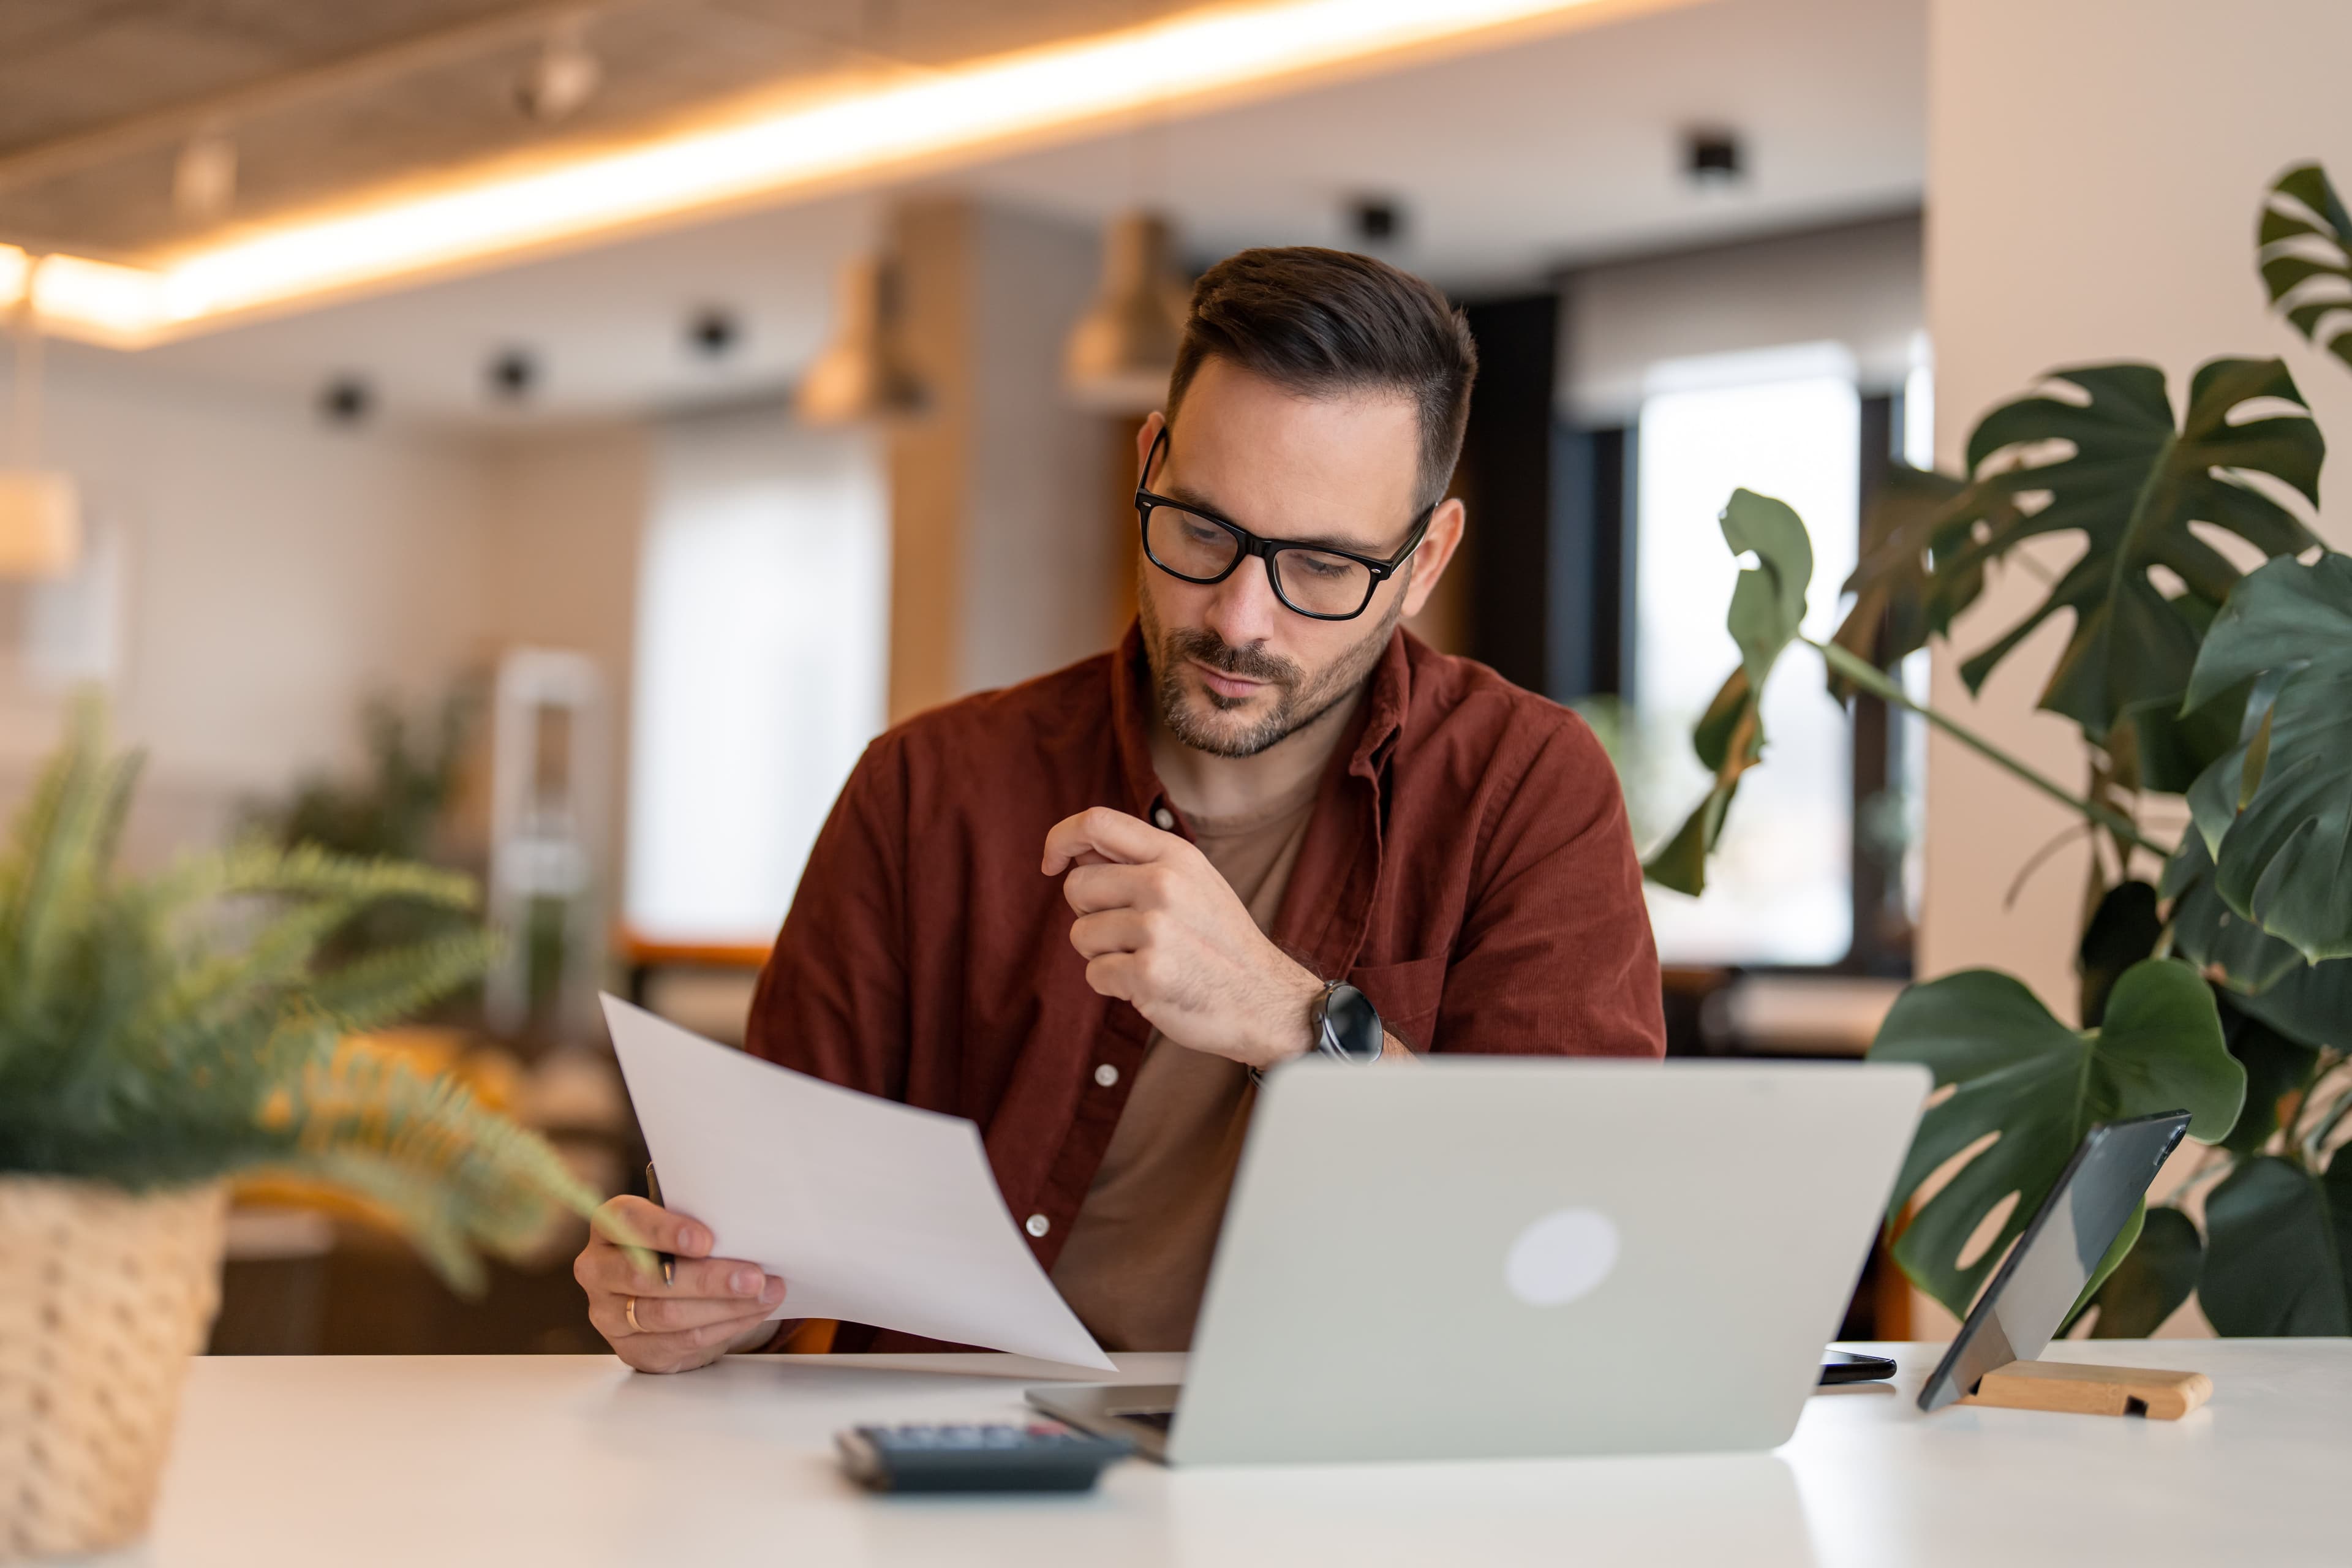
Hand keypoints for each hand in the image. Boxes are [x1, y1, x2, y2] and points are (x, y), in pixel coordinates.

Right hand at [575, 1196, 785, 1373]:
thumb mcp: (682, 1228)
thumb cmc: (678, 1250)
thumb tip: (748, 1232)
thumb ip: (699, 1226)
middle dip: (708, 1279)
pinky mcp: (631, 1348)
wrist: (668, 1295)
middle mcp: (598, 1270)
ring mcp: (609, 1314)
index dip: (666, 1231)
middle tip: (753, 1277)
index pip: (628, 1222)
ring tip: (764, 1295)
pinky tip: (750, 1314)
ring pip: (666, 1314)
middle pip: (648, 1277)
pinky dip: (723, 1327)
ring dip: (724, 1306)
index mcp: (609, 1226)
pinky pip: (680, 1341)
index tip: (706, 1240)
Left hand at [1043, 806, 1322, 1069]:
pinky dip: (1113, 986)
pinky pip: (1094, 974)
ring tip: (1147, 959)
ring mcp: (1156, 929)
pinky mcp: (1148, 974)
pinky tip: (1149, 985)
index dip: (1060, 839)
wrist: (1265, 998)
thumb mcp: (1194, 882)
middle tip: (1129, 933)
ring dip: (1103, 954)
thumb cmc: (1220, 941)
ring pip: (1080, 934)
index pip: (1095, 822)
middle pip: (1077, 886)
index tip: (1052, 863)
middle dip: (1090, 913)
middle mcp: (1163, 884)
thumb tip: (1076, 850)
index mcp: (1174, 855)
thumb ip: (1140, 862)